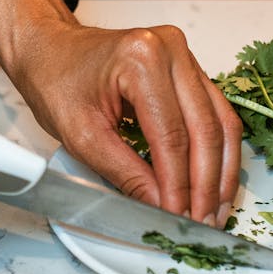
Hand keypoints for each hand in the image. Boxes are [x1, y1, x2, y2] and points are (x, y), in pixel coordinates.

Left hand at [0, 0, 241, 225]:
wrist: (51, 50)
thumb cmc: (57, 80)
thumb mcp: (81, 136)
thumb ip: (125, 173)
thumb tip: (160, 206)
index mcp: (141, 60)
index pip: (171, 136)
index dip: (179, 185)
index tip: (178, 219)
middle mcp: (171, 50)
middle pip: (205, 128)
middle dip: (206, 184)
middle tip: (203, 223)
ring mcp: (185, 56)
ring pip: (221, 122)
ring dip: (221, 172)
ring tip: (216, 211)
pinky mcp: (191, 69)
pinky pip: (217, 113)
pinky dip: (218, 152)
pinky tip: (216, 183)